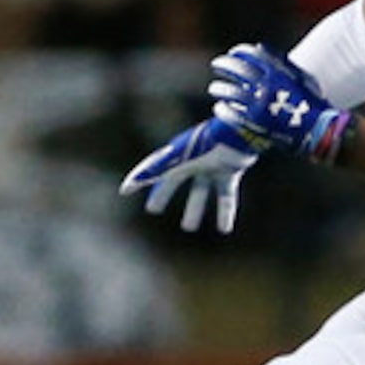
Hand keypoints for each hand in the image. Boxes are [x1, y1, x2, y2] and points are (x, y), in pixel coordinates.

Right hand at [120, 118, 258, 233]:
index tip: (126, 190)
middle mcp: (192, 159)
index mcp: (177, 154)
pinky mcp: (230, 172)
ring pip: (200, 191)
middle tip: (153, 210)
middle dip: (163, 194)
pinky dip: (224, 212)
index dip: (140, 178)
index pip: (153, 168)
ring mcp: (211, 165)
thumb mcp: (177, 161)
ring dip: (195, 209)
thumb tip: (127, 187)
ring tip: (188, 228)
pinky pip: (225, 195)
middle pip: (174, 180)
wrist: (238, 135)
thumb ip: (153, 173)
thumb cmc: (206, 144)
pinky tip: (224, 230)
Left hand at [208, 43, 353, 162]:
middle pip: (238, 69)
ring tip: (214, 88)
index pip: (254, 55)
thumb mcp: (303, 78)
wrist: (320, 130)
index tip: (234, 52)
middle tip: (216, 63)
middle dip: (225, 64)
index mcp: (280, 73)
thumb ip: (281, 62)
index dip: (241, 51)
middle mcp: (268, 86)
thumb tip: (259, 47)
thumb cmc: (314, 104)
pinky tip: (219, 108)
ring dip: (220, 88)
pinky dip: (223, 110)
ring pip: (231, 92)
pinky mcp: (255, 123)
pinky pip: (232, 114)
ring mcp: (260, 104)